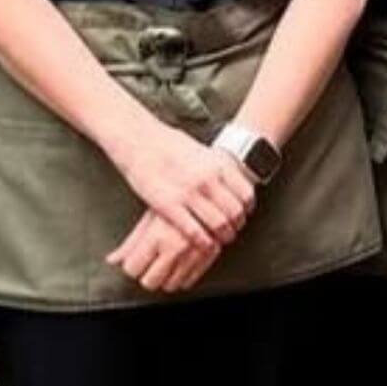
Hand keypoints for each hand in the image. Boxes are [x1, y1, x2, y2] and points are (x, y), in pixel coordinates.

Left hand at [107, 209, 221, 291]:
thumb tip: (113, 260)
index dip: (132, 265)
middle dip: (147, 275)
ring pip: (170, 286)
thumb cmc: (177, 200)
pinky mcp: (209, 256)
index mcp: (156, 236)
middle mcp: (175, 247)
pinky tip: (181, 264)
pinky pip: (190, 281)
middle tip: (150, 263)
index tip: (136, 260)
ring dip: (166, 278)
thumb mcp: (150, 218)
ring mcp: (193, 253)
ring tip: (167, 262)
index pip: (132, 268)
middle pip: (150, 282)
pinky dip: (183, 277)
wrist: (209, 191)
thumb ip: (130, 243)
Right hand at [111, 122, 256, 249]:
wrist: (139, 140)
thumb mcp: (202, 151)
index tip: (244, 215)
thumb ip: (217, 168)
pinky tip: (206, 245)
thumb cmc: (168, 144)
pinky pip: (194, 231)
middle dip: (236, 225)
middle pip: (234, 212)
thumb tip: (233, 179)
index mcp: (218, 165)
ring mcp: (189, 193)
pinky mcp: (169, 205)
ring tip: (221, 240)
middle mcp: (207, 180)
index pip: (246, 194)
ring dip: (223, 236)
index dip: (247, 209)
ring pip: (218, 224)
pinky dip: (204, 242)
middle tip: (233, 231)